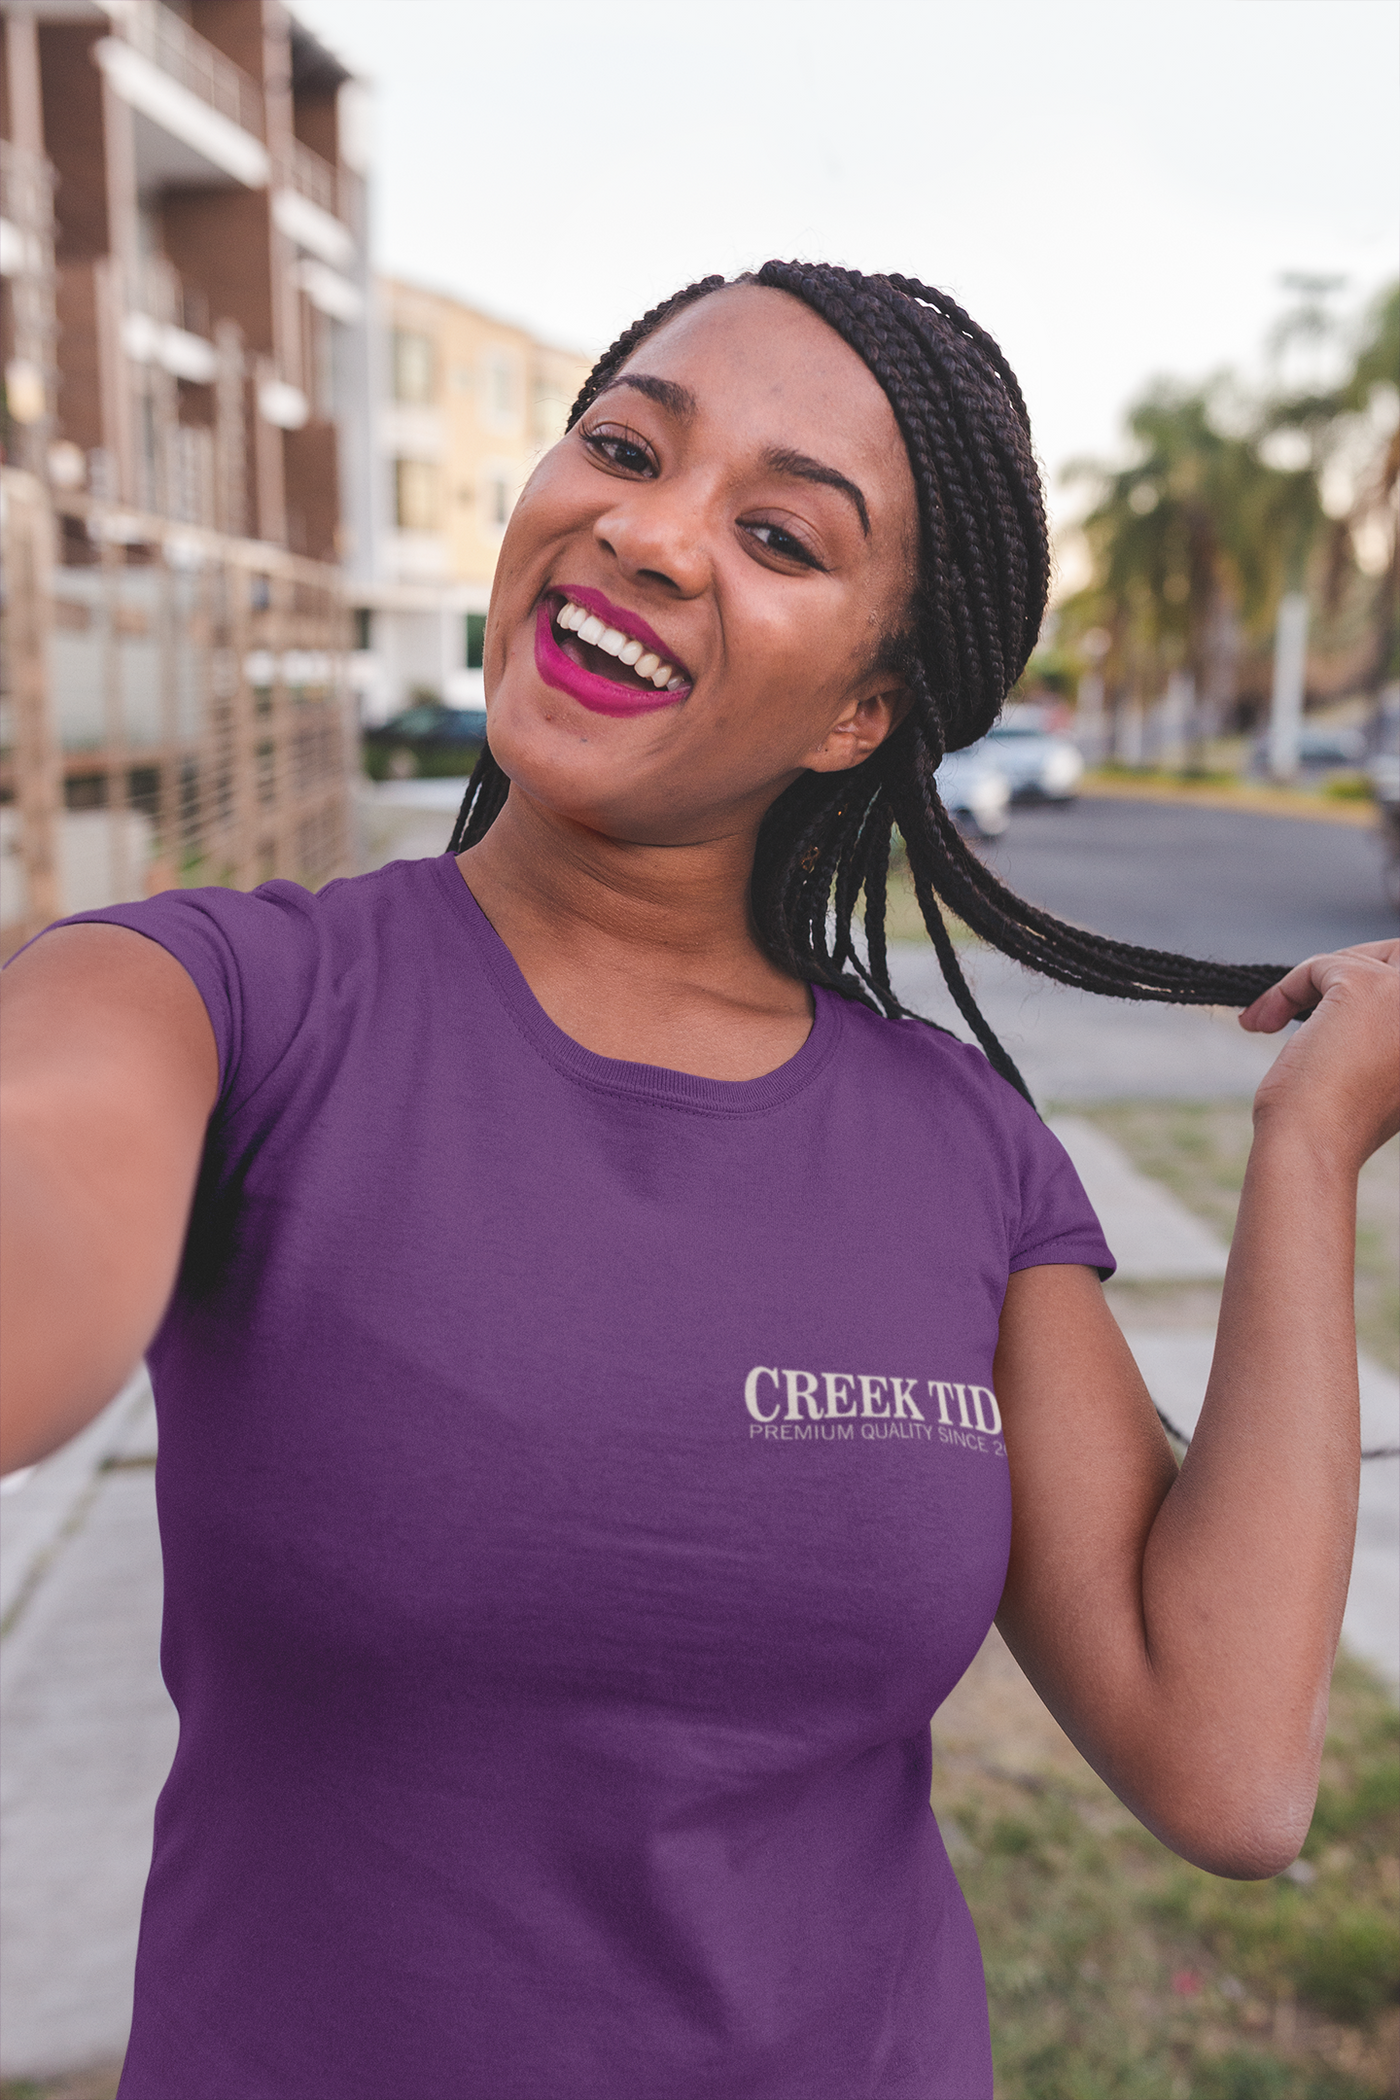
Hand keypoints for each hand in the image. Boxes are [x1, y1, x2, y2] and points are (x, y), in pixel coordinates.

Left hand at [1240, 939, 1399, 1170]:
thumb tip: (1367, 992)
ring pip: (1355, 960)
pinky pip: (1320, 967)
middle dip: (1345, 972)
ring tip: (1271, 1020)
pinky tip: (1261, 1022)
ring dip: (1310, 984)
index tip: (1328, 1006)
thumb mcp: (1389, 1068)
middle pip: (1394, 956)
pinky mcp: (1367, 988)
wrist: (1315, 1146)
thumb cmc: (1342, 1120)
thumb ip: (1392, 1027)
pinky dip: (1286, 989)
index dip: (1375, 980)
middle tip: (1302, 1004)